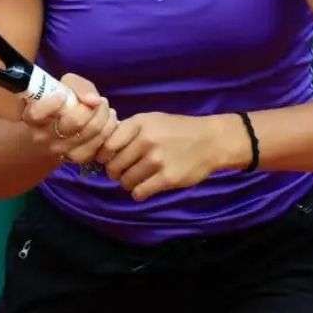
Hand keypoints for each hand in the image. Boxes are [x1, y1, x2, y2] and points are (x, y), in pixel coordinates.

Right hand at [21, 72, 118, 165]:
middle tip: (97, 99)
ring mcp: (61, 150)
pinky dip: (109, 127)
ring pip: (93, 130)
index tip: (62, 95)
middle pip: (75, 121)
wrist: (56, 131)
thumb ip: (76, 86)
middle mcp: (44, 137)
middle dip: (92, 106)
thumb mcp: (63, 86)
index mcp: (33, 118)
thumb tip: (93, 100)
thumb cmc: (60, 103)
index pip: (36, 114)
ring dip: (104, 114)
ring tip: (103, 107)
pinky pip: (101, 142)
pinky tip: (107, 120)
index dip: (51, 104)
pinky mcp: (78, 158)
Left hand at [95, 112, 233, 201]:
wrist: (211, 141)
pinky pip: (139, 192)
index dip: (105, 156)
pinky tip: (147, 186)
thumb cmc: (178, 130)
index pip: (107, 145)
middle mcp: (147, 140)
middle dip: (116, 172)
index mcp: (140, 123)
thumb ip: (129, 130)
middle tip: (125, 171)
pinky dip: (139, 193)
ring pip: (125, 181)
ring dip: (128, 183)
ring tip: (139, 178)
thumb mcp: (153, 120)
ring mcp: (157, 160)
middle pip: (113, 166)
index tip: (111, 159)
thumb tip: (101, 148)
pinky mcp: (167, 178)